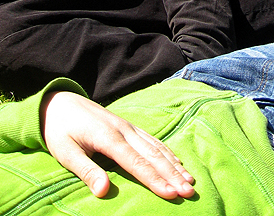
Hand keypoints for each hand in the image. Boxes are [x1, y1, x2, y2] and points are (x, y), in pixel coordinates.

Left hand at [41, 91, 194, 199]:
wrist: (60, 103)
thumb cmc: (60, 131)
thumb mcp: (66, 153)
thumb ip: (86, 171)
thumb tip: (104, 191)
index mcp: (109, 137)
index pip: (136, 163)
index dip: (155, 179)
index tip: (171, 194)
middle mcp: (124, 130)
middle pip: (153, 155)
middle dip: (172, 174)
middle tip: (189, 191)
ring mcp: (129, 127)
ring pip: (157, 147)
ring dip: (174, 165)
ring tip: (190, 179)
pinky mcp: (129, 127)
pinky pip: (152, 140)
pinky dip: (167, 152)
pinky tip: (177, 162)